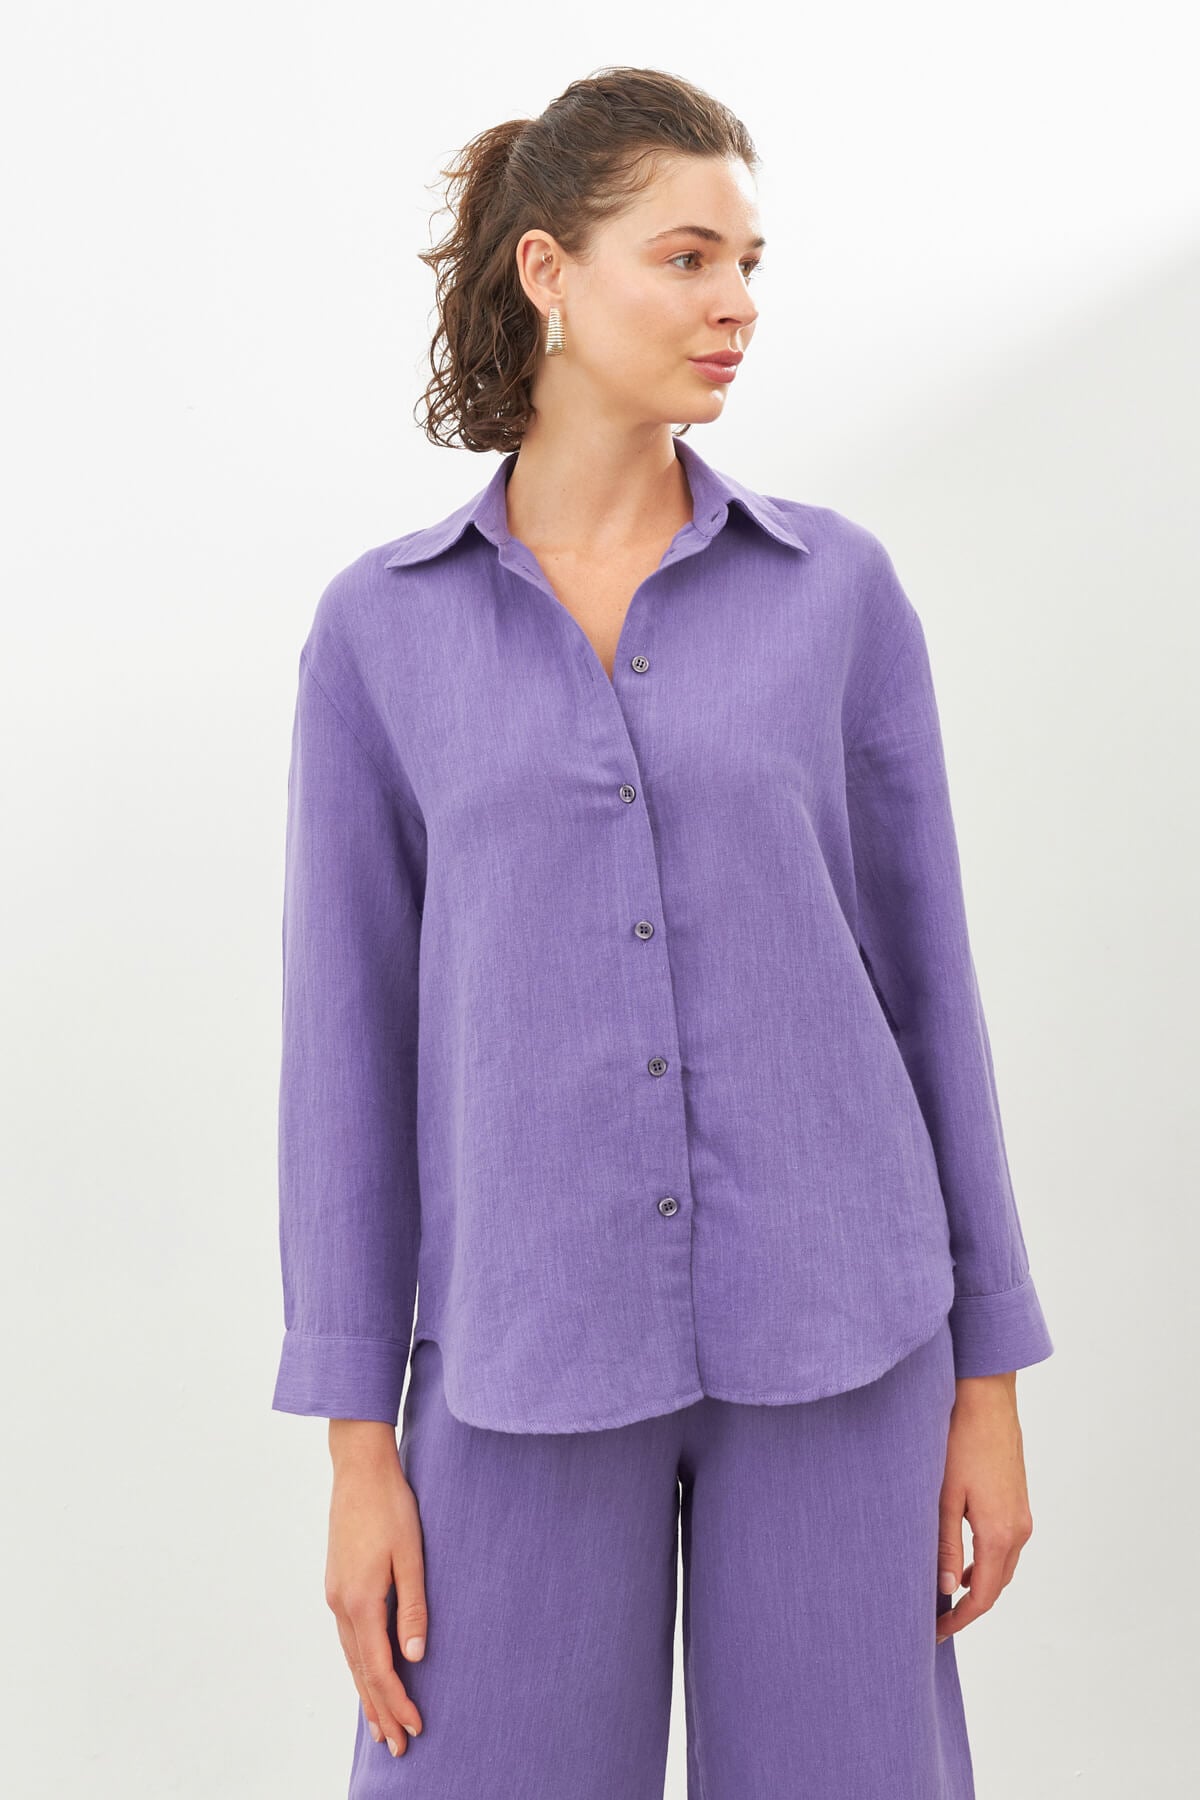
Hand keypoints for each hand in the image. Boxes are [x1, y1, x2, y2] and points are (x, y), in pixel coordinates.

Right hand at [324, 1423, 427, 1757]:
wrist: (359, 1469)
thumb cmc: (391, 1506)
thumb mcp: (411, 1555)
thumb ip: (412, 1608)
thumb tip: (416, 1656)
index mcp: (360, 1601)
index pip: (378, 1667)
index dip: (396, 1701)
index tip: (414, 1728)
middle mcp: (340, 1604)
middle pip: (360, 1671)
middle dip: (379, 1709)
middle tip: (397, 1746)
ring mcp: (335, 1594)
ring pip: (351, 1656)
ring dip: (366, 1692)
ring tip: (380, 1724)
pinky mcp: (337, 1583)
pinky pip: (348, 1637)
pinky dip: (358, 1664)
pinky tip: (367, 1673)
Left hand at [935, 1373, 1034, 1645]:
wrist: (985, 1398)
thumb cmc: (959, 1440)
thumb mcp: (943, 1496)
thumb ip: (945, 1546)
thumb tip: (946, 1590)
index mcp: (1000, 1533)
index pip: (984, 1595)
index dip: (961, 1619)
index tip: (936, 1632)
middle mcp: (1019, 1529)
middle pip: (997, 1585)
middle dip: (969, 1608)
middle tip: (937, 1621)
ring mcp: (1022, 1514)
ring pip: (1003, 1566)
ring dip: (979, 1585)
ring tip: (945, 1597)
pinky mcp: (1017, 1500)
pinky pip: (1005, 1546)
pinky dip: (987, 1563)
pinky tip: (964, 1563)